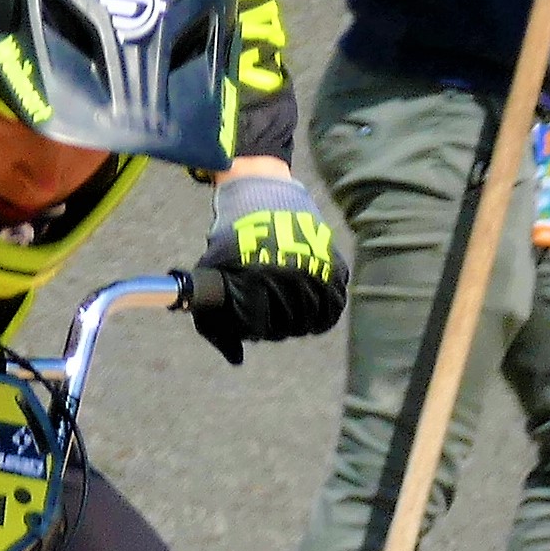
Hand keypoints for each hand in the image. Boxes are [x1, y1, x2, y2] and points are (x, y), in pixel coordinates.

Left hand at [190, 176, 348, 365]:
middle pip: (286, 326)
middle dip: (274, 327)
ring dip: (299, 322)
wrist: (264, 193)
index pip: (257, 325)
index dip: (251, 329)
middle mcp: (289, 275)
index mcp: (256, 278)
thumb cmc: (233, 235)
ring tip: (289, 317)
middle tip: (269, 319)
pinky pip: (335, 304)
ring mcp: (315, 269)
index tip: (250, 323)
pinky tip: (313, 314)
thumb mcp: (214, 268)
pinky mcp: (334, 264)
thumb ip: (215, 311)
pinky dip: (325, 313)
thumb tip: (234, 357)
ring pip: (312, 319)